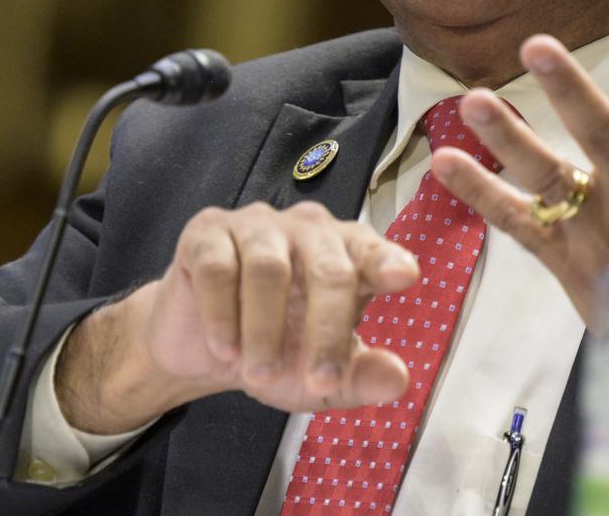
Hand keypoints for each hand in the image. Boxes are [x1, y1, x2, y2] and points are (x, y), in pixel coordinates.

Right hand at [56, 201, 418, 433]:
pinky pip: (218, 267)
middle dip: (326, 331)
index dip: (387, 261)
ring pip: (269, 268)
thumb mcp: (321, 377)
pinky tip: (224, 349)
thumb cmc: (277, 351)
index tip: (405, 276)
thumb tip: (398, 381)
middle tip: (320, 382)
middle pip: (327, 268)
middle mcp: (307, 229)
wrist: (203, 348)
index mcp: (346, 253)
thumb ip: (361, 376)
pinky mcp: (207, 233)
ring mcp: (256, 225)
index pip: (372, 251)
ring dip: (265, 331)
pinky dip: (222, 315)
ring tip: (260, 376)